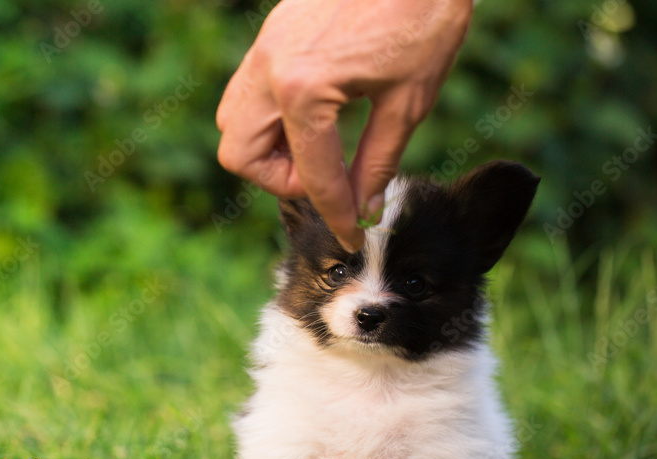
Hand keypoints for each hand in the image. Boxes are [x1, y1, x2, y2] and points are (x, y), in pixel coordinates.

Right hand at [216, 0, 472, 250]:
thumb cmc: (423, 11)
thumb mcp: (409, 98)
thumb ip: (378, 159)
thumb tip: (362, 206)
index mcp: (303, 89)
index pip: (311, 177)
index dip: (334, 215)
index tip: (350, 238)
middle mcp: (269, 71)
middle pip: (241, 157)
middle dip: (282, 179)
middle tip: (327, 175)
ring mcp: (263, 50)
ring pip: (233, 124)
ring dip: (269, 149)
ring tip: (321, 145)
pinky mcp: (269, 37)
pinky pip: (248, 93)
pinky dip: (271, 117)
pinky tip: (317, 114)